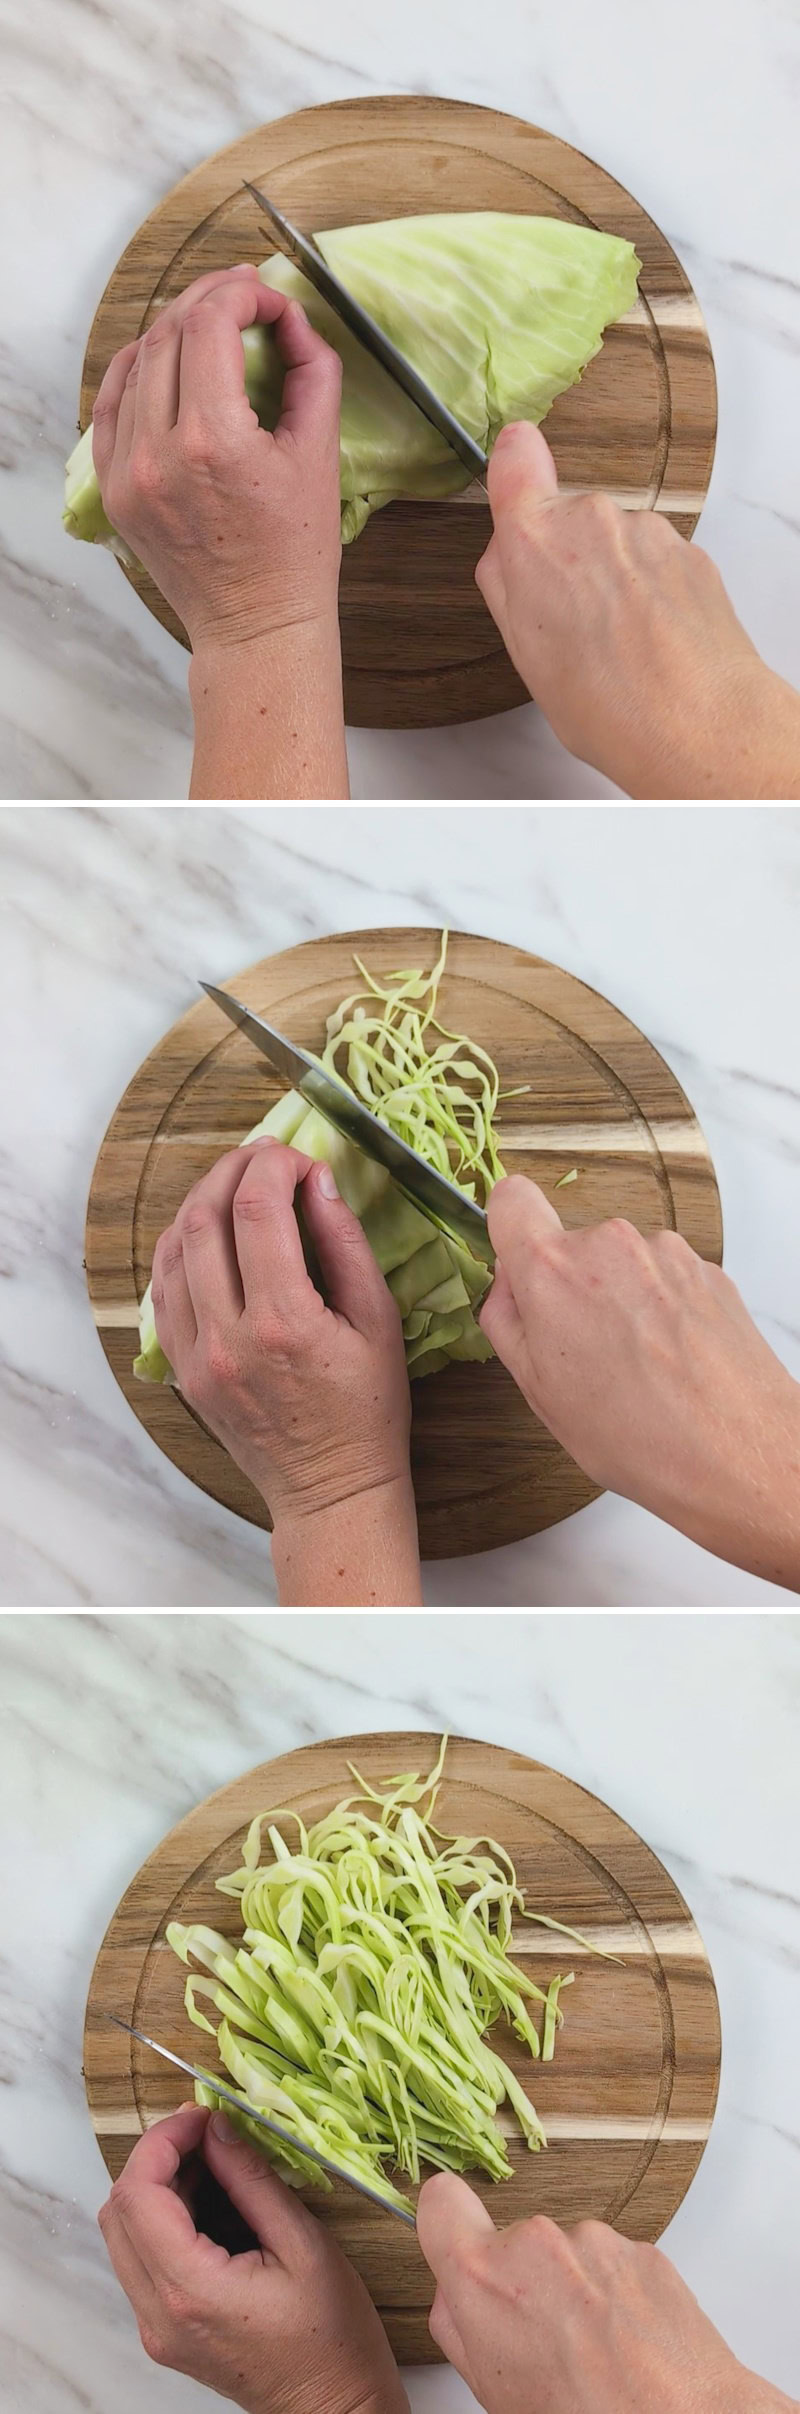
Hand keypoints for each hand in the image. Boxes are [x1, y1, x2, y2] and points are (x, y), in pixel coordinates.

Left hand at [91, 265, 342, 654]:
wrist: (256, 625)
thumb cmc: (295, 553)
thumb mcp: (319, 454)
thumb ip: (313, 371)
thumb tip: (292, 320)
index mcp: (214, 441)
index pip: (211, 324)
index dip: (242, 294)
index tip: (268, 299)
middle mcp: (160, 453)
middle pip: (169, 334)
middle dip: (208, 300)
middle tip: (242, 295)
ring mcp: (128, 473)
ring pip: (137, 363)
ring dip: (173, 330)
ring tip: (208, 322)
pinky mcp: (115, 489)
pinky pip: (110, 407)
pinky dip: (135, 370)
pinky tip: (160, 357)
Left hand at [98, 2102, 408, 2413]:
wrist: (335, 2411)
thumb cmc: (333, 2336)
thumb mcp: (304, 2244)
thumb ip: (252, 2181)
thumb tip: (218, 2128)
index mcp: (190, 2291)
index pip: (138, 2195)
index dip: (162, 2141)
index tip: (202, 2115)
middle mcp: (158, 2314)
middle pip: (117, 2212)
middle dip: (155, 2160)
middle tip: (206, 2136)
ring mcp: (157, 2329)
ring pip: (122, 2236)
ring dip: (157, 2190)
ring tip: (212, 2168)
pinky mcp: (165, 2334)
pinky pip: (141, 2262)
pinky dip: (162, 2222)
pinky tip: (208, 2208)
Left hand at [151, 1139, 419, 1603]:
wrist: (331, 1489)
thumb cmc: (369, 1411)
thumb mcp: (378, 1322)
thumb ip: (345, 1244)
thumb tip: (318, 1180)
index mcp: (283, 1322)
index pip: (257, 1211)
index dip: (274, 1168)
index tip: (299, 1159)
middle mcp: (228, 1337)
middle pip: (204, 1219)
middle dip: (234, 1171)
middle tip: (264, 1157)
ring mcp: (196, 1355)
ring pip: (173, 1250)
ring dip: (201, 1203)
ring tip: (236, 1185)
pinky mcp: (184, 1369)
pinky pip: (164, 1291)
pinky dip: (181, 1248)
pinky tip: (208, 1232)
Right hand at [416, 2176, 792, 2413]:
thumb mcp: (492, 2390)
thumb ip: (460, 2326)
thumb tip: (459, 2296)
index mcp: (484, 2277)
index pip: (440, 2202)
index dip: (446, 2221)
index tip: (454, 2236)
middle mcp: (537, 2242)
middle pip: (514, 2243)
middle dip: (525, 2282)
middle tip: (547, 2342)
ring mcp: (595, 2240)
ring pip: (568, 2255)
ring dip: (576, 2290)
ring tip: (597, 2353)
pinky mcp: (643, 2249)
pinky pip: (613, 2264)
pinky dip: (617, 2295)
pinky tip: (628, 2345)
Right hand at [476, 421, 799, 798]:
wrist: (696, 722)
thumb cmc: (606, 703)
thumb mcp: (524, 654)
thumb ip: (508, 586)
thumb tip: (508, 553)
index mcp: (535, 540)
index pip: (516, 460)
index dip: (515, 466)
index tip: (517, 476)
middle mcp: (592, 519)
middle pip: (568, 521)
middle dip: (569, 560)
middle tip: (575, 624)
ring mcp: (647, 531)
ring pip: (617, 544)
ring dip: (615, 580)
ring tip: (622, 644)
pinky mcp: (690, 551)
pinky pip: (658, 562)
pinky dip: (654, 593)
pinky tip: (656, 641)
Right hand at [479, 1176, 799, 1589]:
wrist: (735, 1452)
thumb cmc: (636, 1434)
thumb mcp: (538, 1390)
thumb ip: (508, 1322)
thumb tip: (506, 1288)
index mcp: (553, 1269)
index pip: (512, 1200)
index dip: (512, 1230)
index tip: (521, 1264)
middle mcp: (610, 1244)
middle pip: (573, 1244)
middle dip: (573, 1287)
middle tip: (586, 1351)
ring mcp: (666, 1252)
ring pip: (623, 1263)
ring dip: (623, 1299)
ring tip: (639, 1365)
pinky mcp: (708, 1268)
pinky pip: (667, 1278)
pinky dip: (664, 1309)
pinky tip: (673, 1360)